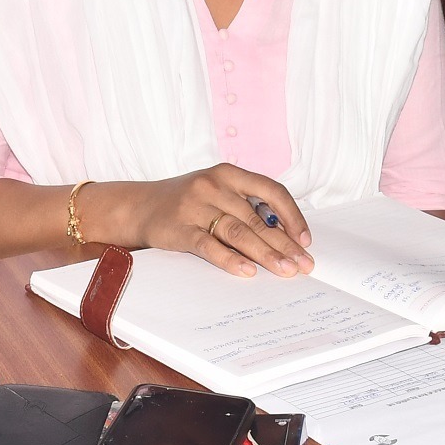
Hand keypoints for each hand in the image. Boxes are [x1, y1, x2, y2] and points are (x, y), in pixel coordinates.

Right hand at [93, 165, 313, 276]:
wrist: (139, 206)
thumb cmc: (187, 202)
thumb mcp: (217, 192)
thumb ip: (246, 206)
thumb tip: (285, 235)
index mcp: (229, 173)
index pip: (271, 190)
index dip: (292, 215)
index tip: (305, 240)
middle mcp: (214, 185)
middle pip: (257, 218)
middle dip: (285, 244)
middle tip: (303, 265)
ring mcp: (195, 206)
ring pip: (238, 232)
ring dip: (266, 254)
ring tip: (285, 270)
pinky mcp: (179, 228)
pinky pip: (209, 246)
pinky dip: (230, 259)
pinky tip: (247, 271)